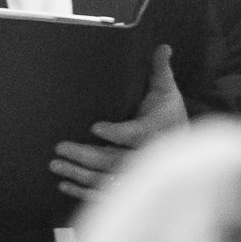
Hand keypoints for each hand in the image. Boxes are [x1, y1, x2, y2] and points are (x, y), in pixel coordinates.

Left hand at [51, 45, 186, 199]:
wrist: (185, 147)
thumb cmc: (168, 114)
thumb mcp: (167, 91)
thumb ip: (160, 70)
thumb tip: (162, 47)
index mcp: (159, 130)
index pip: (137, 135)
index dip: (117, 133)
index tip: (96, 128)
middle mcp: (149, 156)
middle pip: (116, 161)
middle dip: (86, 156)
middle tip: (60, 147)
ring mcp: (138, 175)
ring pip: (107, 180)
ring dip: (79, 174)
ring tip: (55, 165)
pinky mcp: (130, 188)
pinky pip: (105, 194)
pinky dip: (84, 193)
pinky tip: (64, 185)